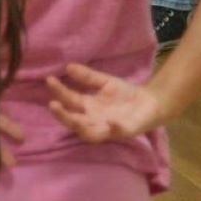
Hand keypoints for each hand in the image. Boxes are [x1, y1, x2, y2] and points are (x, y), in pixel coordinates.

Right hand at [47, 63, 166, 142]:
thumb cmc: (125, 94)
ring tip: (73, 120)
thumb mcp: (104, 82)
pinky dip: (113, 129)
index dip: (59, 91)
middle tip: (53, 105)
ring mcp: (108, 128)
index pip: (69, 101)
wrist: (151, 102)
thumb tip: (68, 66)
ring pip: (90, 133)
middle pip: (74, 122)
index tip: (49, 79)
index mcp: (88, 107)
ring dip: (80, 128)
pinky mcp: (124, 131)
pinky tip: (111, 122)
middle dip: (63, 116)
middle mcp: (94, 120)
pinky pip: (117, 132)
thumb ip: (87, 77)